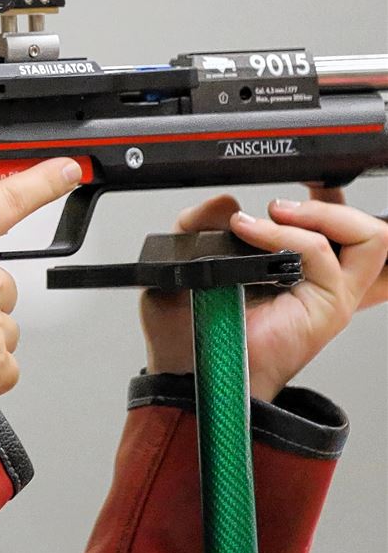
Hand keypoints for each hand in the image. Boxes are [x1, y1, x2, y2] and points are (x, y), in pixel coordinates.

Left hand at [140, 192, 387, 401]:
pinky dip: (287, 233)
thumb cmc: (187, 330)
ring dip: (321, 212)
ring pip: (369, 237)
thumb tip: (226, 201)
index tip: (298, 184)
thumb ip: (197, 224)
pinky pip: (322, 254)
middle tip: (287, 202)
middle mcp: (320, 282)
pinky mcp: (325, 309)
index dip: (329, 203)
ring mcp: (326, 294)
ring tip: (277, 213)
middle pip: (370, 232)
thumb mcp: (183, 261)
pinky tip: (251, 230)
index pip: (338, 230)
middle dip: (336, 201)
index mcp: (294, 270)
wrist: (185, 367)